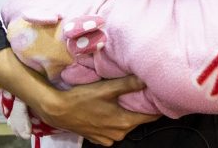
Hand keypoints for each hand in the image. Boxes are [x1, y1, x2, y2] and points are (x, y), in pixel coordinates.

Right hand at [34, 75, 159, 145]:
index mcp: (124, 122)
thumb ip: (128, 84)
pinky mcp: (99, 139)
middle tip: (140, 92)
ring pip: (125, 125)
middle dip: (139, 108)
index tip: (160, 96)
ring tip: (123, 99)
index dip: (156, 106)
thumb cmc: (82, 98)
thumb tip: (147, 77)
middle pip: (137, 120)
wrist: (57, 110)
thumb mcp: (107, 88)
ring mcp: (108, 138)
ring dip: (126, 114)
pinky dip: (114, 120)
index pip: (150, 116)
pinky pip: (113, 129)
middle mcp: (119, 134)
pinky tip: (108, 109)